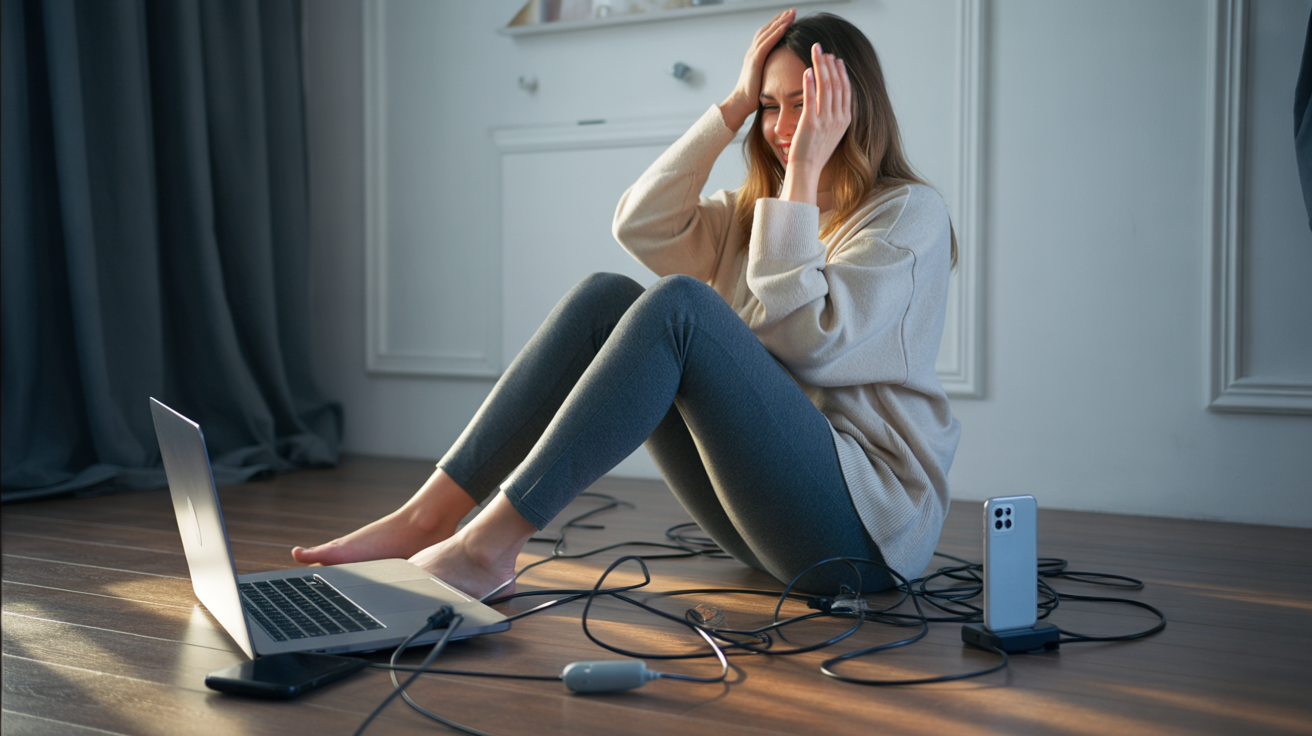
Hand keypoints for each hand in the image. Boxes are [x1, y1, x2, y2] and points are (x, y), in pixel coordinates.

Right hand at [719, 8, 794, 131]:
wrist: (741, 103)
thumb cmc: (753, 96)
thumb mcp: (764, 79)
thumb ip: (772, 72)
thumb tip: (784, 72)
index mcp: (755, 56)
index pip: (767, 35)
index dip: (777, 25)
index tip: (789, 18)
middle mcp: (752, 52)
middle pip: (767, 30)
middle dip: (780, 19)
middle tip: (792, 10)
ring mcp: (752, 55)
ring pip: (768, 33)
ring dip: (780, 22)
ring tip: (791, 14)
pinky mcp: (755, 61)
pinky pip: (767, 43)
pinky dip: (776, 33)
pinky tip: (786, 26)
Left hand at [781, 43, 851, 205]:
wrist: (806, 169)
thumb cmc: (815, 151)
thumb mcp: (831, 131)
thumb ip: (833, 114)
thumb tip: (829, 96)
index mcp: (845, 119)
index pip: (845, 90)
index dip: (840, 72)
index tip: (835, 59)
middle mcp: (838, 118)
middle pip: (836, 84)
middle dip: (830, 64)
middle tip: (823, 50)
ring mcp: (825, 121)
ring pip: (825, 87)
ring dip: (820, 67)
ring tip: (815, 54)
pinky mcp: (810, 123)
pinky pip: (811, 99)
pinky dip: (810, 83)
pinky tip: (807, 71)